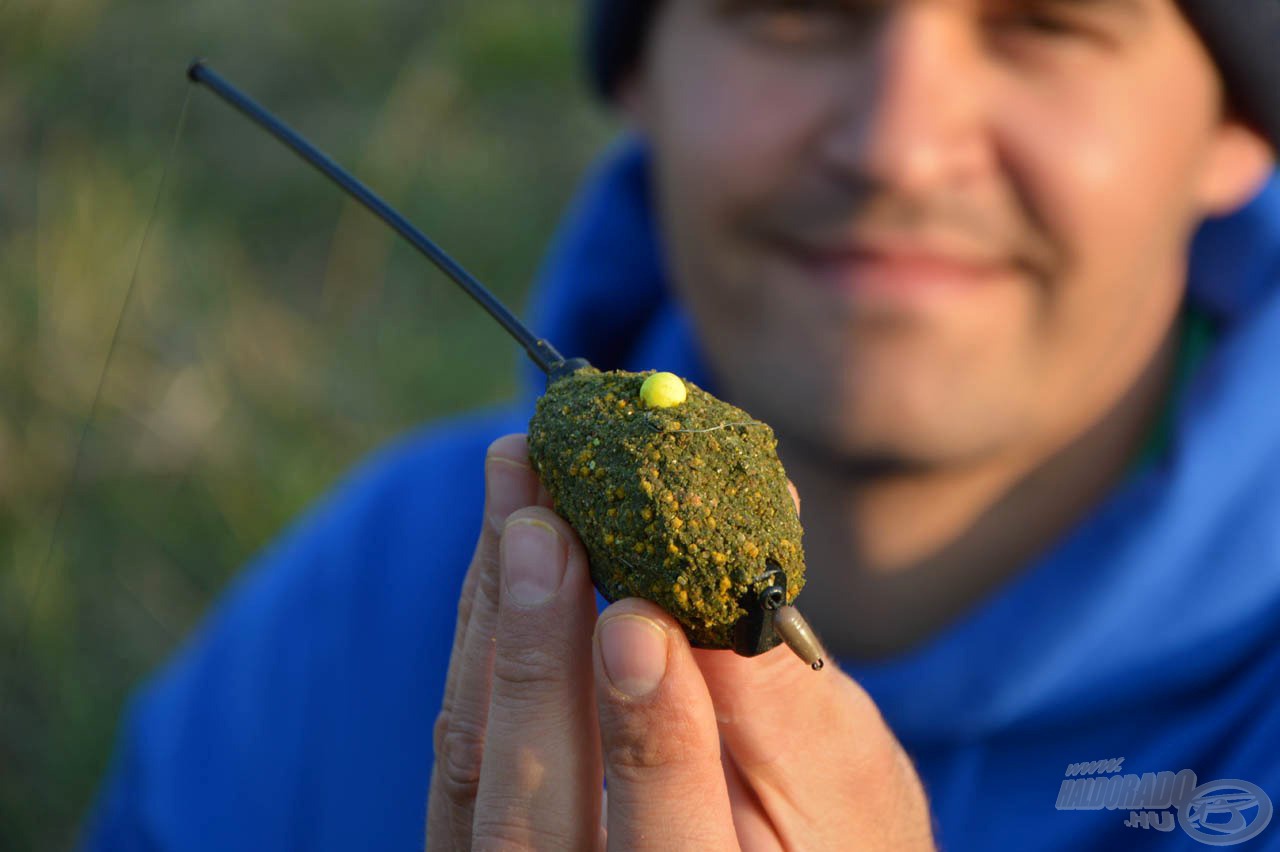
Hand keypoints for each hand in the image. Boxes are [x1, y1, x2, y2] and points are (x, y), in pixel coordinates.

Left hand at [426, 434, 936, 850]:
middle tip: (540, 524)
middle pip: (532, 819)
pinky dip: (480, 641)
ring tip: (511, 496)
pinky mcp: (484, 841)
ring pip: (476, 777)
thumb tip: (738, 552)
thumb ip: (781, 704)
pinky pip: (464, 747)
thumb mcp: (844, 782)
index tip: (638, 621)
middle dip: (534, 659)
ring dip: (491, 625)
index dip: (650, 744)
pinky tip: (505, 552)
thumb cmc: (840, 827)